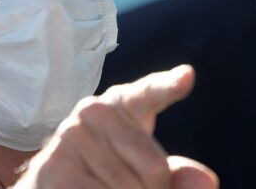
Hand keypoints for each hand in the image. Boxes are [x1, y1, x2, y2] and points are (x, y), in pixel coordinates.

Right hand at [14, 65, 218, 188]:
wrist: (48, 183)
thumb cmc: (104, 176)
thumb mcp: (145, 175)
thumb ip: (177, 177)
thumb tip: (206, 178)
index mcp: (121, 106)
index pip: (147, 94)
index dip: (167, 87)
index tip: (186, 76)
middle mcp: (93, 111)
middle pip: (155, 168)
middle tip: (118, 185)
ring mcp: (70, 136)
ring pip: (130, 188)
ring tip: (99, 187)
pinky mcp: (54, 165)